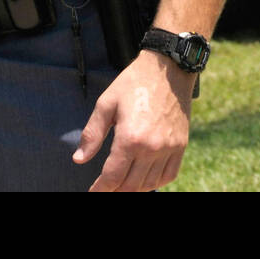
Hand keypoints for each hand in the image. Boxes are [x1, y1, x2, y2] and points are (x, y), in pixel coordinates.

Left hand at [74, 50, 193, 191]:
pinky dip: (156, 182)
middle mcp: (152, 147)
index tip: (93, 191)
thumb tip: (79, 159)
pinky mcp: (181, 144)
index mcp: (130, 138)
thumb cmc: (134, 82)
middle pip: (130, 186)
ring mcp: (169, 147)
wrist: (169, 67)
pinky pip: (169, 175)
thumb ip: (92, 134)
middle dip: (115, 190)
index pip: (112, 177)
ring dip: (134, 189)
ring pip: (150, 184)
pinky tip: (145, 178)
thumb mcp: (107, 103)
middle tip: (106, 186)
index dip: (100, 189)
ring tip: (123, 183)